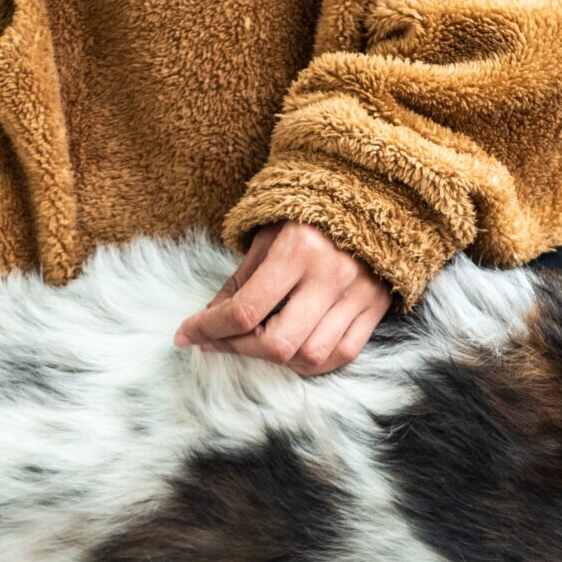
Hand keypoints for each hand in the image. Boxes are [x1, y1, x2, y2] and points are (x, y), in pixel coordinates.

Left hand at [175, 222, 391, 375]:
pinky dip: (313, 363)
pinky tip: (292, 352)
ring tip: (255, 344)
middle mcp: (331, 276)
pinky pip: (343, 355)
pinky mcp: (376, 307)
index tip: (186, 335)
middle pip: (278, 344)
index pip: (245, 310)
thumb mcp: (266, 238)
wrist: (368, 198)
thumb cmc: (307, 214)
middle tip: (220, 341)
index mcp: (298, 250)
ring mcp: (358, 295)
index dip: (208, 329)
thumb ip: (239, 284)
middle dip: (240, 349)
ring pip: (311, 357)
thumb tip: (208, 324)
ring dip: (276, 360)